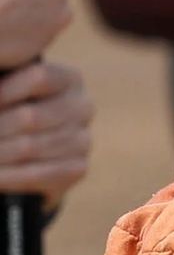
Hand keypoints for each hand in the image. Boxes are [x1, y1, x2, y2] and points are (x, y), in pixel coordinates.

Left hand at [0, 61, 92, 209]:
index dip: (4, 91)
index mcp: (70, 79)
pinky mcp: (78, 168)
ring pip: (29, 147)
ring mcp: (84, 139)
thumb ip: (5, 80)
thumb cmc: (11, 109)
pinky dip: (6, 177)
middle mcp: (84, 107)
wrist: (26, 150)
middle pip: (30, 117)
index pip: (39, 77)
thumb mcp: (9, 90)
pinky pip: (37, 174)